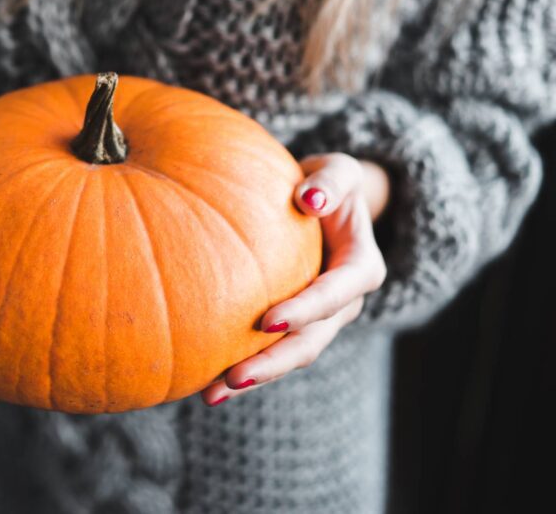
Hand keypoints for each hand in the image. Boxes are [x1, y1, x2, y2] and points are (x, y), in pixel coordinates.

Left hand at [200, 153, 388, 405]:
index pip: (335, 294)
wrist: (323, 200)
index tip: (267, 322)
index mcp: (361, 267)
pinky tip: (203, 380)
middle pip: (312, 342)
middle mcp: (344, 302)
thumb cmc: (327, 182)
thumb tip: (309, 199)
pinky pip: (271, 350)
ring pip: (290, 356)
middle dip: (274, 363)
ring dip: (254, 377)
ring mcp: (320, 319)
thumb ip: (330, 181)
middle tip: (234, 376)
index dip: (305, 311)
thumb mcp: (339, 170)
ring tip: (211, 394)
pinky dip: (241, 365)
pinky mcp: (295, 324)